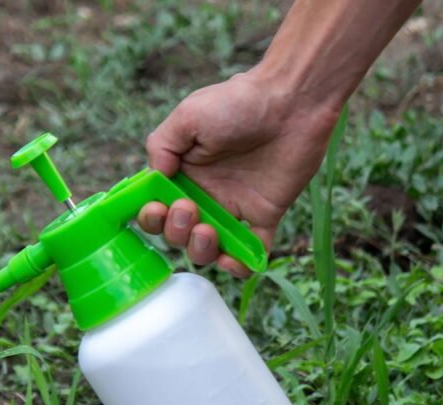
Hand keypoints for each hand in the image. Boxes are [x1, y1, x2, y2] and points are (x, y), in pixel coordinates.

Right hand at [140, 70, 340, 276]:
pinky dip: (243, 265)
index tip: (158, 207)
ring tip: (208, 231)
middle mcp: (206, 194)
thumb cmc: (238, 102)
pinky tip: (237, 261)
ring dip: (201, 251)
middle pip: (178, 233)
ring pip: (209, 248)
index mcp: (183, 173)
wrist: (292, 101)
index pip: (157, 206)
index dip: (151, 216)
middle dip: (175, 231)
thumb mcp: (188, 115)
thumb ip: (161, 146)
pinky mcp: (265, 214)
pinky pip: (251, 251)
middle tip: (189, 208)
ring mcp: (235, 207)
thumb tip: (154, 179)